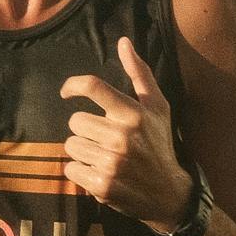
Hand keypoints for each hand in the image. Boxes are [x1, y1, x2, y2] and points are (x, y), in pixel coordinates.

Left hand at [61, 39, 192, 230]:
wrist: (168, 194)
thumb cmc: (159, 144)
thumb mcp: (157, 107)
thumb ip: (139, 73)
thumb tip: (123, 42)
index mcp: (134, 114)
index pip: (94, 87)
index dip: (73, 85)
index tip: (66, 92)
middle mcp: (122, 137)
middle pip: (75, 121)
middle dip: (86, 129)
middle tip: (103, 139)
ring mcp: (111, 162)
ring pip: (71, 145)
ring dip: (82, 150)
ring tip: (103, 157)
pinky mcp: (101, 185)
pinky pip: (70, 168)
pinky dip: (80, 171)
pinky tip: (99, 173)